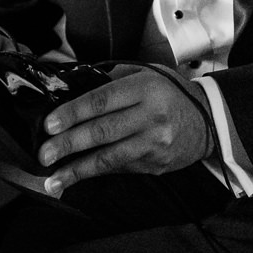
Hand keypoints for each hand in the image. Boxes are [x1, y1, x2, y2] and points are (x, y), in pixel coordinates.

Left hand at [36, 63, 211, 193]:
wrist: (209, 120)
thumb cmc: (171, 94)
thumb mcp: (148, 74)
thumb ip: (116, 80)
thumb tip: (75, 90)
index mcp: (146, 89)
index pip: (102, 101)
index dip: (73, 113)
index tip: (50, 124)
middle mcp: (151, 117)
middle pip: (102, 131)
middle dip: (68, 144)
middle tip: (44, 153)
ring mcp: (155, 144)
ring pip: (109, 158)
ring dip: (77, 170)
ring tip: (52, 178)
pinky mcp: (156, 164)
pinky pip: (120, 169)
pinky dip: (95, 174)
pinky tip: (75, 178)